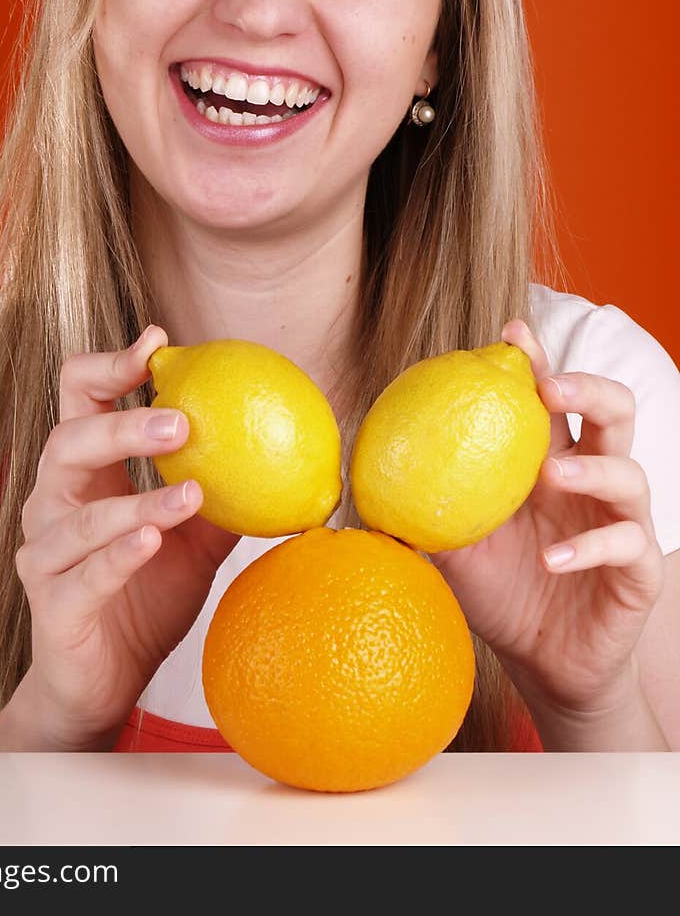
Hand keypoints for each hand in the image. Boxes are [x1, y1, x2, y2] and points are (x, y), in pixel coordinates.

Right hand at [12, 326, 238, 749]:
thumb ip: (222, 493)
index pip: (78, 398)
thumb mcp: (194, 539)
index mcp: (84, 473)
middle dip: (121, 424)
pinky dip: (120, 554)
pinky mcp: (53, 604)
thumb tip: (287, 453)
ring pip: (79, 514)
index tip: (158, 342)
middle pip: (67, 441)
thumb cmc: (145, 596)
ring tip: (192, 493)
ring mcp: (46, 554)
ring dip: (137, 499)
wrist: (103, 682)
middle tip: (180, 421)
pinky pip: (85, 574)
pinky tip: (153, 540)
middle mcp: (53, 503)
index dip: (110, 364)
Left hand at [430, 319, 664, 719]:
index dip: (536, 360)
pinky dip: (591, 548)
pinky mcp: (637, 571)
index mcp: (547, 463)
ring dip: (593, 467)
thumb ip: (421, 508)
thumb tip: (357, 480)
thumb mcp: (451, 546)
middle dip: (588, 388)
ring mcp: (619, 522)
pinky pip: (628, 545)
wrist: (540, 663)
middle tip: (549, 390)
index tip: (511, 331)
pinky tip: (552, 561)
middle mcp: (588, 482)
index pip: (550, 398)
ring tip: (553, 474)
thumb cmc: (497, 591)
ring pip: (630, 472)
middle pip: (613, 412)